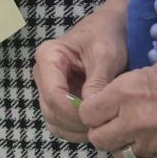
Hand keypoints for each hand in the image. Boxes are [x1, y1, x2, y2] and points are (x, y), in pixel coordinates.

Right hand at [34, 3, 129, 142]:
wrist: (112, 28)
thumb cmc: (108, 36)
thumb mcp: (106, 55)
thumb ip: (97, 82)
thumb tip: (90, 110)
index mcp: (48, 57)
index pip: (53, 94)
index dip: (73, 111)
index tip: (97, 117)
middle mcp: (43, 73)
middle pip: (50, 109)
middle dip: (75, 122)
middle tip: (102, 125)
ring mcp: (49, 86)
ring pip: (53, 119)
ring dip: (74, 129)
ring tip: (100, 126)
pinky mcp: (59, 96)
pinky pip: (60, 121)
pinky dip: (75, 129)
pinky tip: (94, 125)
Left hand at [80, 52, 156, 157]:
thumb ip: (130, 86)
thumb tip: (116, 97)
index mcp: (128, 93)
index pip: (87, 113)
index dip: (91, 110)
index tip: (100, 107)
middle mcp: (135, 121)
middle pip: (98, 139)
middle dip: (101, 130)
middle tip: (113, 122)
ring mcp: (153, 143)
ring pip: (119, 154)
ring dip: (121, 144)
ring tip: (133, 132)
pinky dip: (143, 152)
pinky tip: (154, 138)